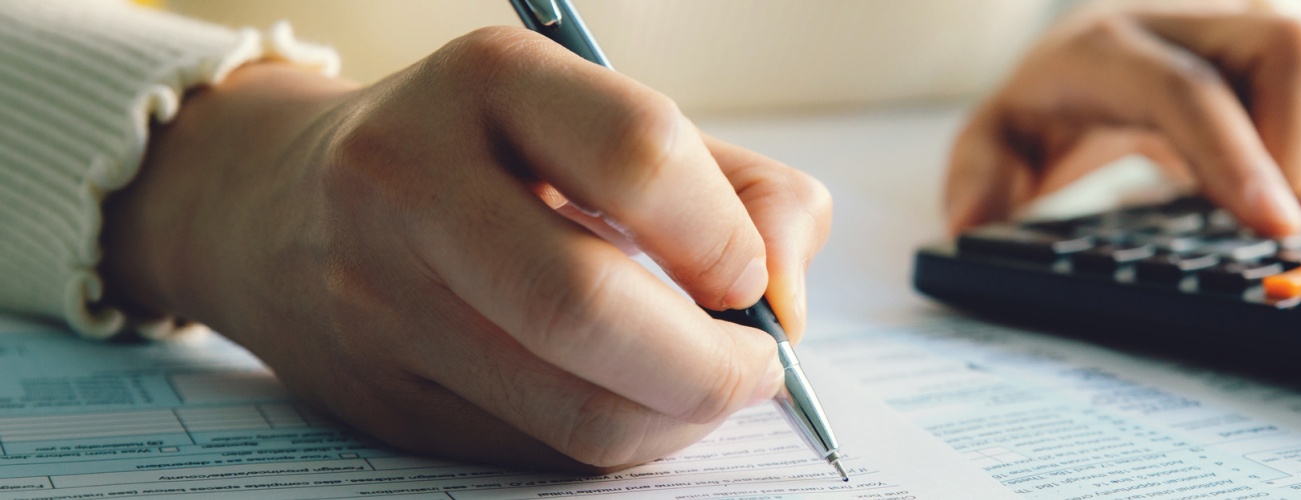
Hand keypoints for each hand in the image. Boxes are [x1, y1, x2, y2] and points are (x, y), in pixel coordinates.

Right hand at [101, 27, 830, 471]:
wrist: (283, 203)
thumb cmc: (493, 157)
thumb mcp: (610, 122)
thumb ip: (738, 188)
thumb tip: (787, 300)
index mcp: (489, 79)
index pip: (639, 157)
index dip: (726, 238)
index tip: (755, 281)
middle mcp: (411, 178)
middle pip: (586, 305)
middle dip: (708, 365)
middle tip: (756, 369)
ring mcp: (379, 294)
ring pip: (566, 406)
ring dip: (674, 419)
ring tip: (705, 388)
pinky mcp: (379, 394)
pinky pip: (535, 448)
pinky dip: (615, 440)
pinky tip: (633, 404)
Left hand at [946, 3, 1300, 235]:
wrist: (1090, 61)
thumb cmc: (1050, 107)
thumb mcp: (995, 143)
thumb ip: (980, 178)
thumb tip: (973, 223)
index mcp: (1110, 46)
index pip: (1189, 89)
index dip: (1236, 157)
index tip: (1272, 226)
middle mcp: (1195, 21)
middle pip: (1297, 46)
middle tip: (1270, 220)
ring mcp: (1256, 33)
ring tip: (1272, 203)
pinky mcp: (1299, 58)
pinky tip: (1288, 184)